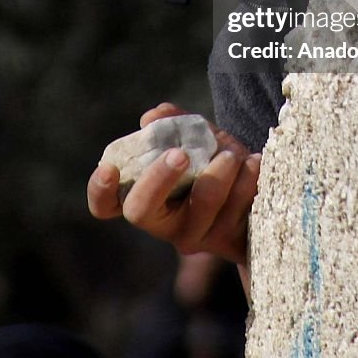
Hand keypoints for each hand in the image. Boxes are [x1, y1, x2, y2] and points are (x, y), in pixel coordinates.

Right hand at [87, 103, 260, 266]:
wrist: (257, 191)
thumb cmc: (214, 160)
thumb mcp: (194, 138)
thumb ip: (173, 125)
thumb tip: (153, 117)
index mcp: (145, 196)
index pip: (106, 205)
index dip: (100, 191)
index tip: (109, 168)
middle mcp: (164, 222)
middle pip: (141, 210)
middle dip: (158, 178)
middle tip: (180, 154)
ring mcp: (196, 235)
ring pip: (201, 206)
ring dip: (219, 172)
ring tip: (234, 153)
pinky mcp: (229, 240)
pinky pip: (236, 210)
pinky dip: (247, 179)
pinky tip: (254, 162)